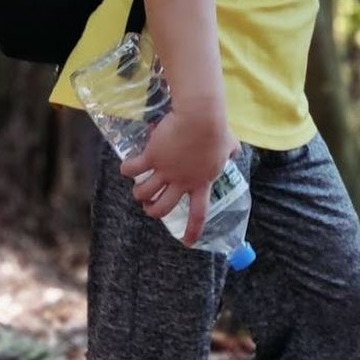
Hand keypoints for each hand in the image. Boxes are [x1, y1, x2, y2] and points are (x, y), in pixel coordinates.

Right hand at [120, 107, 238, 245]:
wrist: (199, 117)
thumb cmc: (216, 130)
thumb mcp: (229, 145)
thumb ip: (230, 152)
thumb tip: (234, 152)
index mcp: (201, 182)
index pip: (199, 213)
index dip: (192, 229)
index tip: (188, 242)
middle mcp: (181, 181)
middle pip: (163, 207)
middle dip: (153, 211)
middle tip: (150, 207)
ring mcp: (165, 171)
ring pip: (144, 193)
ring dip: (139, 194)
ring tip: (138, 190)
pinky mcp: (152, 157)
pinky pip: (133, 169)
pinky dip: (127, 169)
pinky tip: (126, 168)